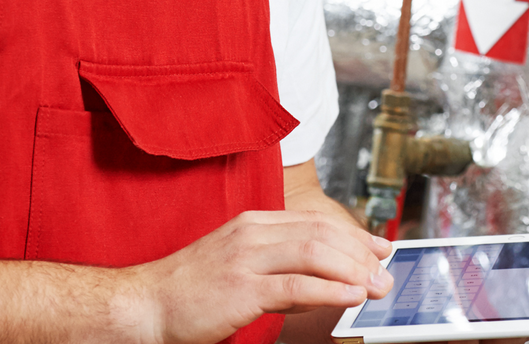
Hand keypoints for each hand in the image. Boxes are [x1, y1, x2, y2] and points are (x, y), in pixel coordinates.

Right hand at [117, 210, 393, 343]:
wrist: (142, 306)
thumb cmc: (188, 290)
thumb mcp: (237, 262)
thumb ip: (277, 263)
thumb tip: (322, 275)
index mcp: (253, 223)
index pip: (316, 221)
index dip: (354, 235)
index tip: (378, 250)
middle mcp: (252, 233)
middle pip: (322, 234)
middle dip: (360, 253)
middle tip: (385, 273)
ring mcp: (246, 259)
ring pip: (315, 254)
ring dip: (353, 270)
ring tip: (375, 286)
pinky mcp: (242, 288)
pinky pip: (296, 285)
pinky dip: (329, 290)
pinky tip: (349, 296)